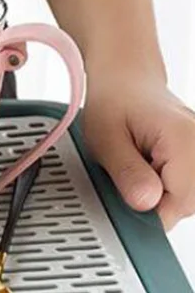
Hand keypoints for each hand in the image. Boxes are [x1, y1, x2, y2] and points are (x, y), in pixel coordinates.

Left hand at [83, 72, 194, 231]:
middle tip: (128, 173)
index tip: (126, 197)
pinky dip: (166, 184)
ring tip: (140, 164)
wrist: (127, 82)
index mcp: (185, 140)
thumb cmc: (114, 103)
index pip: (180, 203)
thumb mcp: (105, 139)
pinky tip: (151, 166)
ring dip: (159, 192)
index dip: (148, 211)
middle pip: (185, 204)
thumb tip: (145, 204)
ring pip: (186, 199)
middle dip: (153, 200)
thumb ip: (126, 172)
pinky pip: (186, 188)